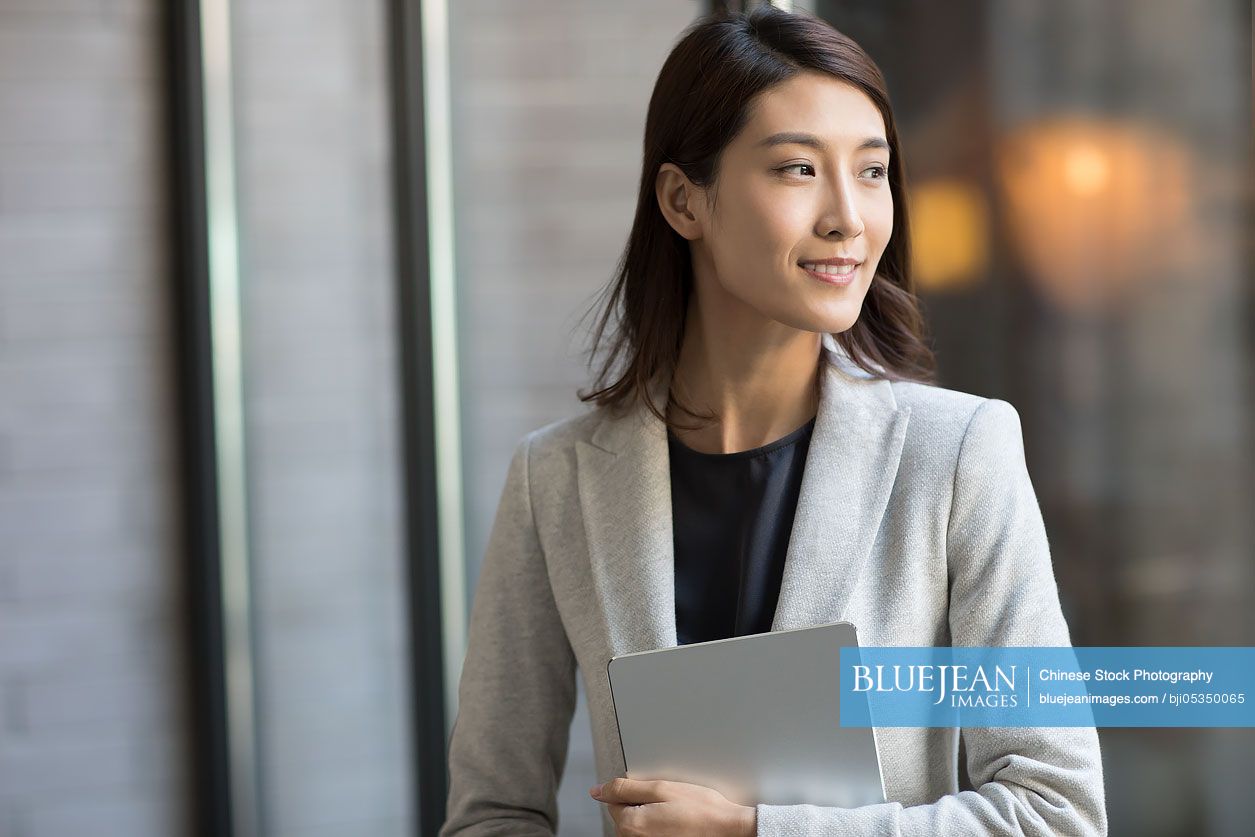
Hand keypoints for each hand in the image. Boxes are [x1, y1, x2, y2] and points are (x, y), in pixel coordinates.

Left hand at [590, 777, 755, 835]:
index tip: (656, 793)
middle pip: (625, 816)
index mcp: (630, 824)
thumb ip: (624, 788)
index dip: (635, 792)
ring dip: (652, 818)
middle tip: (669, 803)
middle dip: (642, 806)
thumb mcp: (660, 788)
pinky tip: (678, 825)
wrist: (728, 829)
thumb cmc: (700, 808)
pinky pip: (651, 835)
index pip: (614, 801)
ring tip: (676, 814)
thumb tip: (597, 790)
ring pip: (639, 827)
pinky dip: (660, 829)